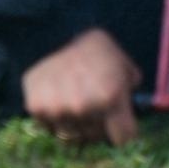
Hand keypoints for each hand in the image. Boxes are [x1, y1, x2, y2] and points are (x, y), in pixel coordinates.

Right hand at [22, 28, 140, 145]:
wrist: (52, 29)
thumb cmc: (93, 47)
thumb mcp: (123, 64)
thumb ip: (131, 90)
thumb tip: (131, 108)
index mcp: (110, 97)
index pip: (123, 138)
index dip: (123, 131)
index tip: (119, 124)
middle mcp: (84, 108)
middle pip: (96, 137)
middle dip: (98, 125)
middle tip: (93, 105)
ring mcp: (58, 110)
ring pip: (72, 135)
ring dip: (75, 123)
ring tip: (74, 100)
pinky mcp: (37, 108)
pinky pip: (50, 127)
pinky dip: (54, 117)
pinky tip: (57, 97)